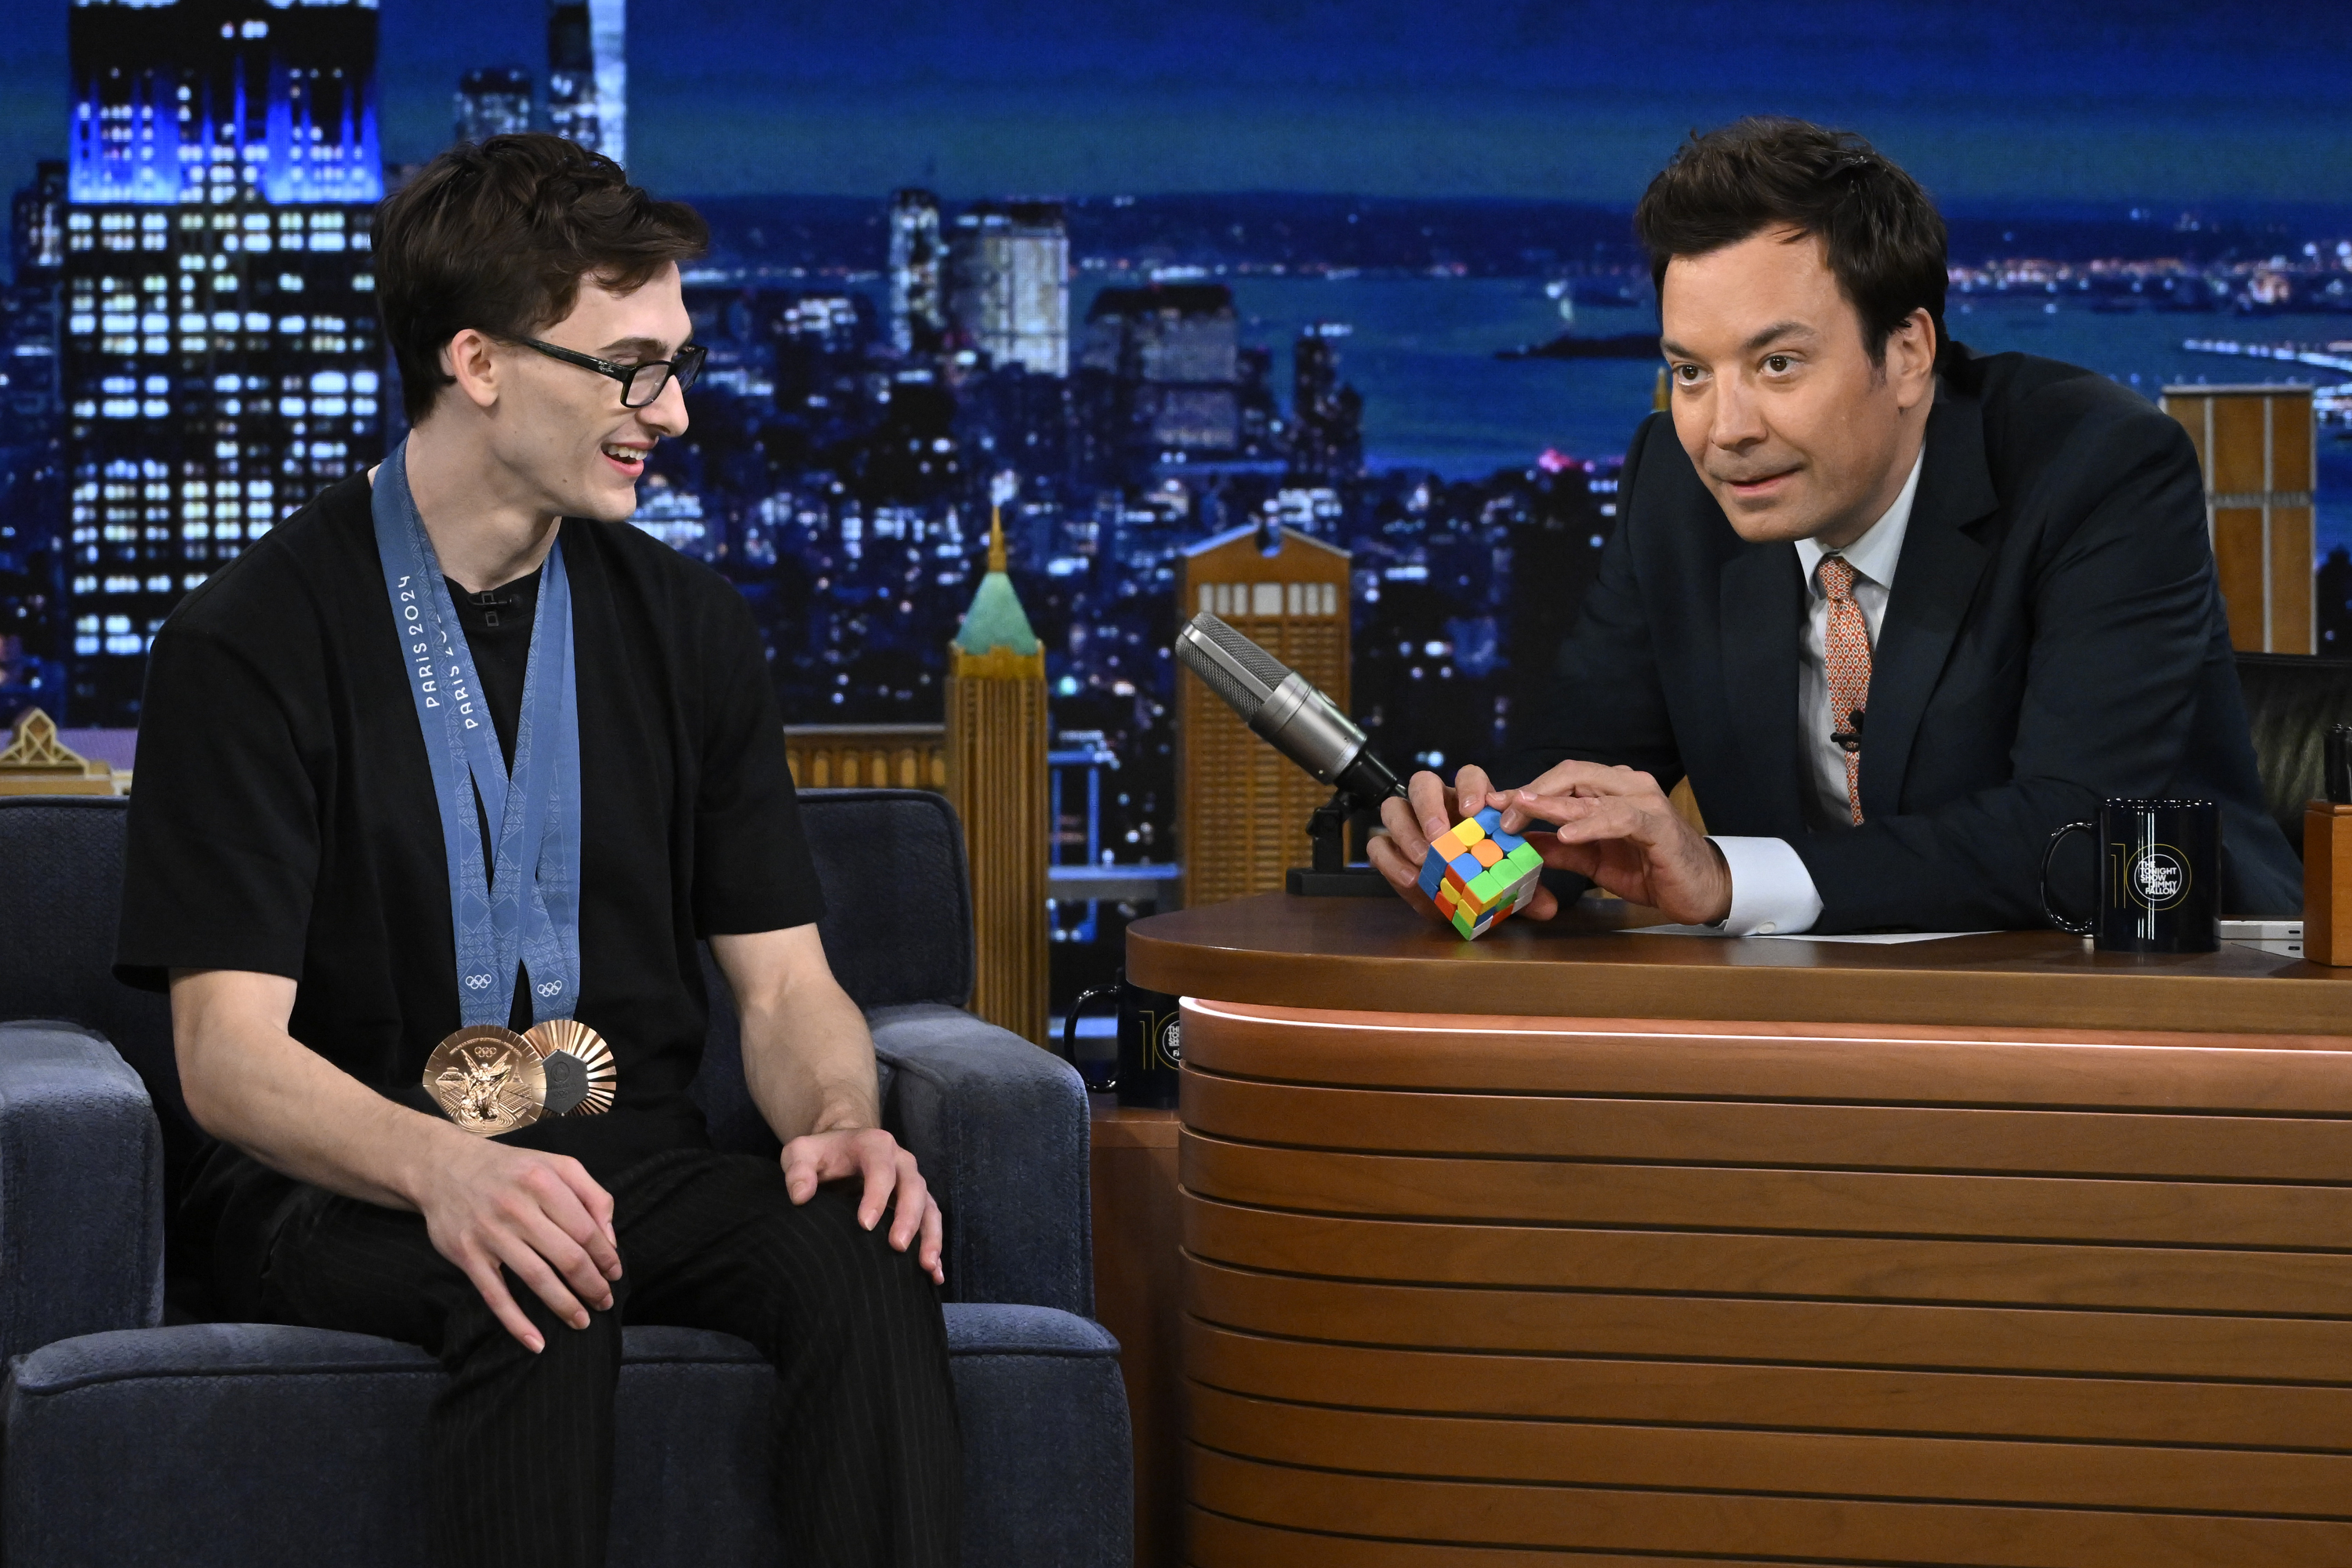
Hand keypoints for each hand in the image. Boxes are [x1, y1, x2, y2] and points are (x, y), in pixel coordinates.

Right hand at [413, 1136, 622, 1352]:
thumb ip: (592, 1195)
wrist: (444, 1167)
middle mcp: (517, 1207)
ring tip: (581, 1322)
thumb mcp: (556, 1165)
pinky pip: (495, 1296)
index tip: (615, 1274)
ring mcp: (490, 1233)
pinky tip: (536, 1342)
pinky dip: (516, 1322)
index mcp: (544, 1182)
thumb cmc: (511, 1170)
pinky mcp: (467, 1255)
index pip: (586, 1229)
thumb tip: (610, 1240)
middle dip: (592, 1285)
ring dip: (564, 1306)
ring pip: (536, 1279)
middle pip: (567, 1256)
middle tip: (604, 1302)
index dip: (605, 1257)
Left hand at [781, 1126, 945, 1285]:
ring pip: (929, 1207)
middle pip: (913, 1187)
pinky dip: (935, 1247)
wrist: (841, 1149)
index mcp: (874, 1145)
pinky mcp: (917, 1202)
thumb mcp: (800, 1153)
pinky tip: (935, 1274)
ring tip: (926, 1265)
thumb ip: (797, 1170)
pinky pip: (932, 1222)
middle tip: (897, 1247)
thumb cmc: (820, 1154)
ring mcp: (912, 1182)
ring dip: (931, 1236)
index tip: (865, 1225)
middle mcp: (901, 1162)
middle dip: (908, 1218)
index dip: (876, 1196)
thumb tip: (800, 1197)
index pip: (881, 1169)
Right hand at [1366, 764, 1566, 924]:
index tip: (1476, 811)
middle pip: (1421, 783)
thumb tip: (1547, 907)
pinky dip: (1390, 860)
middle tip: (1441, 836)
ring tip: (1424, 860)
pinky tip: (1409, 878)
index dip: (1471, 787)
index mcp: (1468, 805)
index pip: (1468, 777)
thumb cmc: (1484, 881)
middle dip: (1429, 806)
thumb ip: (1526, 892)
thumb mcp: (1508, 885)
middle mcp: (1435, 807)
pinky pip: (1377, 845)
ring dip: (1406, 831)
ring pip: (1392, 807)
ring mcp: (1407, 826)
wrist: (1454, 902)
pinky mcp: (1387, 849)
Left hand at [1493, 762, 1731, 924]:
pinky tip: (1568, 834)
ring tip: (1523, 811)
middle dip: (1532, 791)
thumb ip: (1559, 849)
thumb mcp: (1593, 860)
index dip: (1525, 789)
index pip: (1561, 779)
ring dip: (1554, 803)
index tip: (1490, 804)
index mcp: (1610, 790)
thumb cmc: (1649, 869)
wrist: (1699, 890)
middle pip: (1572, 774)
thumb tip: (1521, 843)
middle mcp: (1627, 786)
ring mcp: (1645, 802)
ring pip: (1592, 792)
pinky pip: (1620, 818)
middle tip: (1501, 811)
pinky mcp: (1658, 826)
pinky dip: (1591, 824)